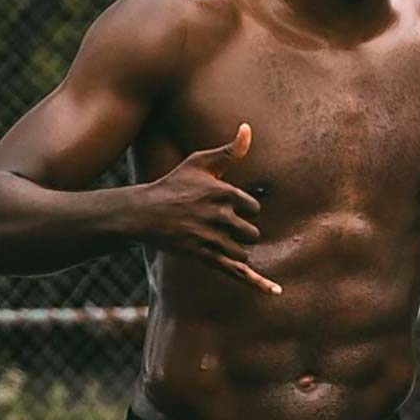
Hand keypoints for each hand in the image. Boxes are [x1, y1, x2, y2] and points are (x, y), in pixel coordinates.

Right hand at [139, 123, 280, 294]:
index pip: (254, 208)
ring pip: (243, 252)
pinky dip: (258, 283)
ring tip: (212, 240)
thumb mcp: (200, 162)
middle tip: (216, 225)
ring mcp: (212, 239)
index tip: (221, 206)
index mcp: (224, 193)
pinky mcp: (204, 258)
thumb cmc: (174, 184)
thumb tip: (249, 128)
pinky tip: (276, 292)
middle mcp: (220, 217)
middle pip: (252, 232)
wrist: (143, 214)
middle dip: (240, 231)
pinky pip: (237, 272)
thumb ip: (229, 151)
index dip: (241, 209)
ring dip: (234, 248)